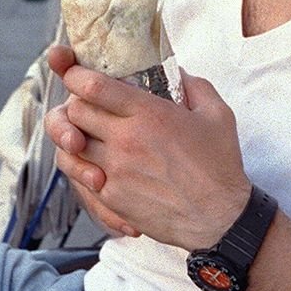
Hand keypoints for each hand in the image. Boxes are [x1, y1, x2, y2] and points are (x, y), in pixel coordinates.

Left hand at [42, 46, 252, 247]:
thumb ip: (194, 86)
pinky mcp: (111, 197)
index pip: (93, 86)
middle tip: (87, 107)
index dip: (75, 75)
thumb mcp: (217, 115)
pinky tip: (99, 167)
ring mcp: (115, 170)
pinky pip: (81, 178)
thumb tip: (177, 71)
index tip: (74, 74)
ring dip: (75, 139)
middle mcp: (125, 140)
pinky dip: (84, 169)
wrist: (219, 218)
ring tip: (88, 138)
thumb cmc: (219, 167)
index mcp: (148, 114)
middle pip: (75, 112)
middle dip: (76, 105)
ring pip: (71, 146)